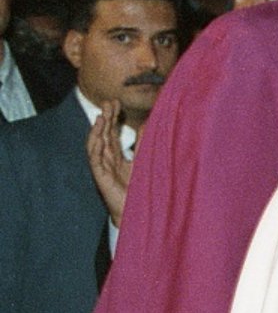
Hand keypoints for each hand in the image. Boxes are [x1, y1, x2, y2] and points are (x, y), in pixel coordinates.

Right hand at [87, 101, 132, 224]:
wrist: (136, 210)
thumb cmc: (139, 188)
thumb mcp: (143, 160)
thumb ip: (143, 143)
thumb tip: (148, 124)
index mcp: (117, 156)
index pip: (112, 133)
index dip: (113, 118)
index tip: (115, 102)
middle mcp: (107, 160)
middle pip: (104, 135)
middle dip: (105, 118)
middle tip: (108, 102)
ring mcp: (102, 168)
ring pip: (96, 144)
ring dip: (98, 129)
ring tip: (102, 115)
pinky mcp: (100, 176)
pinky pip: (94, 158)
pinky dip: (95, 145)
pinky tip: (97, 134)